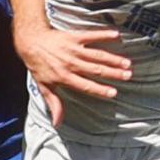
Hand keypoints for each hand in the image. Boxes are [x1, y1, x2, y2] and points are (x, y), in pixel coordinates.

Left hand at [16, 27, 130, 126]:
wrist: (31, 42)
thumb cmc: (38, 66)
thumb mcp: (44, 87)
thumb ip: (54, 104)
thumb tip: (57, 123)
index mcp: (64, 77)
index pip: (85, 85)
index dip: (99, 89)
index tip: (113, 93)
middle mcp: (71, 64)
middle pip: (95, 70)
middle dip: (112, 73)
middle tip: (128, 76)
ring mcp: (73, 49)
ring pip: (96, 55)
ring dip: (113, 59)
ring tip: (126, 63)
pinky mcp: (74, 36)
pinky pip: (91, 35)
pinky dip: (103, 35)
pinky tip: (116, 35)